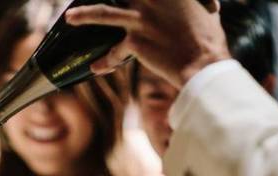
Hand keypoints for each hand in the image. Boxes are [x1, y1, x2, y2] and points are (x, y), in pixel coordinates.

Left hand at [65, 0, 228, 88]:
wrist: (204, 64)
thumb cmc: (208, 38)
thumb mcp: (205, 9)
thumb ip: (192, 3)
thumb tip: (206, 4)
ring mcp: (140, 19)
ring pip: (103, 14)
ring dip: (84, 15)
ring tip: (69, 17)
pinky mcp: (134, 42)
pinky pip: (114, 53)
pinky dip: (106, 62)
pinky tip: (97, 68)